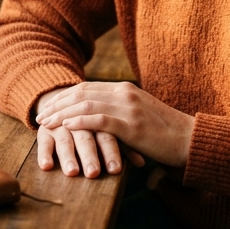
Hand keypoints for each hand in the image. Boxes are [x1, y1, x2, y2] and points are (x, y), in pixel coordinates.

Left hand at [36, 81, 194, 167]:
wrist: (190, 140)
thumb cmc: (164, 133)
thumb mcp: (140, 116)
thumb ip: (120, 112)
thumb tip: (98, 118)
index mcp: (125, 89)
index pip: (87, 88)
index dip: (64, 97)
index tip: (47, 107)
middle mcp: (125, 93)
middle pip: (82, 94)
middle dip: (57, 104)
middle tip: (39, 116)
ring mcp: (128, 108)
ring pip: (86, 105)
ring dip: (61, 114)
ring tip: (45, 124)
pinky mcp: (132, 125)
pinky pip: (99, 120)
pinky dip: (79, 122)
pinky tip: (65, 127)